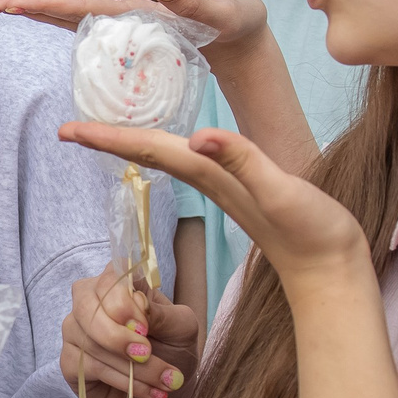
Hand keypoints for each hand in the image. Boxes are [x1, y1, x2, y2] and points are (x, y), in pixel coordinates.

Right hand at [0, 0, 268, 63]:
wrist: (244, 33)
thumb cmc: (236, 19)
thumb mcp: (222, 12)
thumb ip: (194, 1)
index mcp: (138, 11)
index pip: (82, 6)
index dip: (44, 4)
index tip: (6, 1)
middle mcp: (125, 17)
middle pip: (66, 9)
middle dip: (26, 4)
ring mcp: (125, 31)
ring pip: (72, 22)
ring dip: (37, 16)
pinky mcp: (131, 46)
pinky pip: (91, 42)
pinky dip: (62, 34)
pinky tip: (40, 36)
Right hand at [61, 267, 202, 397]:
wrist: (169, 391)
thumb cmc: (173, 350)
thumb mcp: (182, 329)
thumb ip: (163, 313)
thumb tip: (139, 304)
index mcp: (118, 285)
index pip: (108, 277)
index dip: (122, 302)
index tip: (145, 328)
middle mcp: (90, 302)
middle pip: (86, 306)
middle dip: (117, 336)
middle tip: (147, 355)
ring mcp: (75, 331)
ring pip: (91, 342)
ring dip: (132, 367)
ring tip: (163, 382)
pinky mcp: (70, 361)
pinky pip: (86, 366)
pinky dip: (121, 381)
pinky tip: (147, 391)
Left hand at [62, 124, 366, 292]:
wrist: (330, 269)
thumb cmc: (311, 232)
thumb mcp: (278, 192)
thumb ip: (242, 162)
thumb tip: (197, 135)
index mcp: (210, 174)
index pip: (149, 148)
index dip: (108, 136)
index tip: (66, 130)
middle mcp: (209, 179)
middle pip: (149, 152)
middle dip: (108, 138)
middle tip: (67, 128)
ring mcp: (222, 186)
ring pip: (167, 156)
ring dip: (133, 141)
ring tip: (104, 129)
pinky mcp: (239, 190)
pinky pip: (192, 162)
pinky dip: (171, 149)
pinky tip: (170, 144)